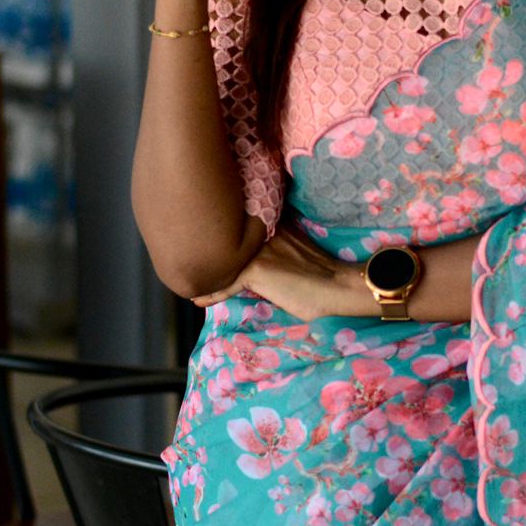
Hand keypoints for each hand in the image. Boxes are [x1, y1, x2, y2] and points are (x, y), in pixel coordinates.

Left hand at [190, 221, 373, 321]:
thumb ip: (276, 253)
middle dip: (207, 252)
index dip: (221, 237)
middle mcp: (263, 233)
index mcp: (274, 225)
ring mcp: (258, 250)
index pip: (239, 228)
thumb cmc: (324, 277)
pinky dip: (212, 294)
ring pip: (221, 260)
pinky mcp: (256, 270)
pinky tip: (199, 300)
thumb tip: (255, 268)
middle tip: (185, 260)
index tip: (201, 241)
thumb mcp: (297, 256)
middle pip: (225, 240)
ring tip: (187, 282)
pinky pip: (226, 284)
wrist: (340, 287)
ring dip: (205, 273)